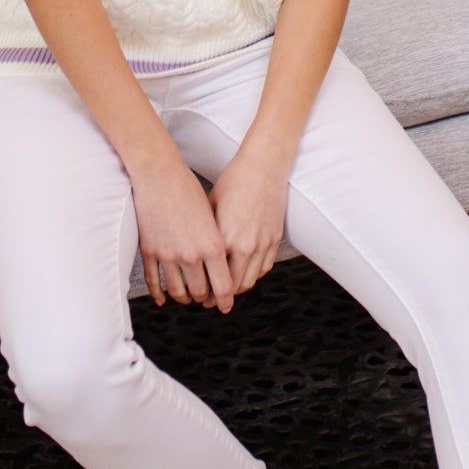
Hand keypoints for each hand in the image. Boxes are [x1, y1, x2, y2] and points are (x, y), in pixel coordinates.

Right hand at [130, 151, 236, 314]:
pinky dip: (159, 293)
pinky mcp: (149, 251)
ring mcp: (168, 255)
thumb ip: (217, 243)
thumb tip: (221, 265)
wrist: (158, 174)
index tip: (225, 306)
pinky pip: (154, 282)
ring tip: (187, 296)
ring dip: (183, 297)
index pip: (223, 286)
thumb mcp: (213, 216)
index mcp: (213, 245)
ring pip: (177, 291)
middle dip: (204, 298)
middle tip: (206, 299)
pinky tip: (162, 298)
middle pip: (201, 292)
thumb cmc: (188, 189)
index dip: (225, 300)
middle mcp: (192, 254)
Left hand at [204, 140, 287, 303]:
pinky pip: (264, 268)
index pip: (212, 277)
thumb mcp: (209, 207)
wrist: (263, 166)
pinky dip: (253, 276)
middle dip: (219, 298)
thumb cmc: (233, 181)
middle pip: (231, 287)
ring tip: (226, 292)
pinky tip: (244, 274)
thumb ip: (204, 235)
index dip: (204, 291)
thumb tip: (194, 255)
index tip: (197, 295)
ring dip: (237, 290)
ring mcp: (262, 244)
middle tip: (209, 301)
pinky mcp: (275, 239)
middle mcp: (244, 246)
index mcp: (223, 239)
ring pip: (250, 281)